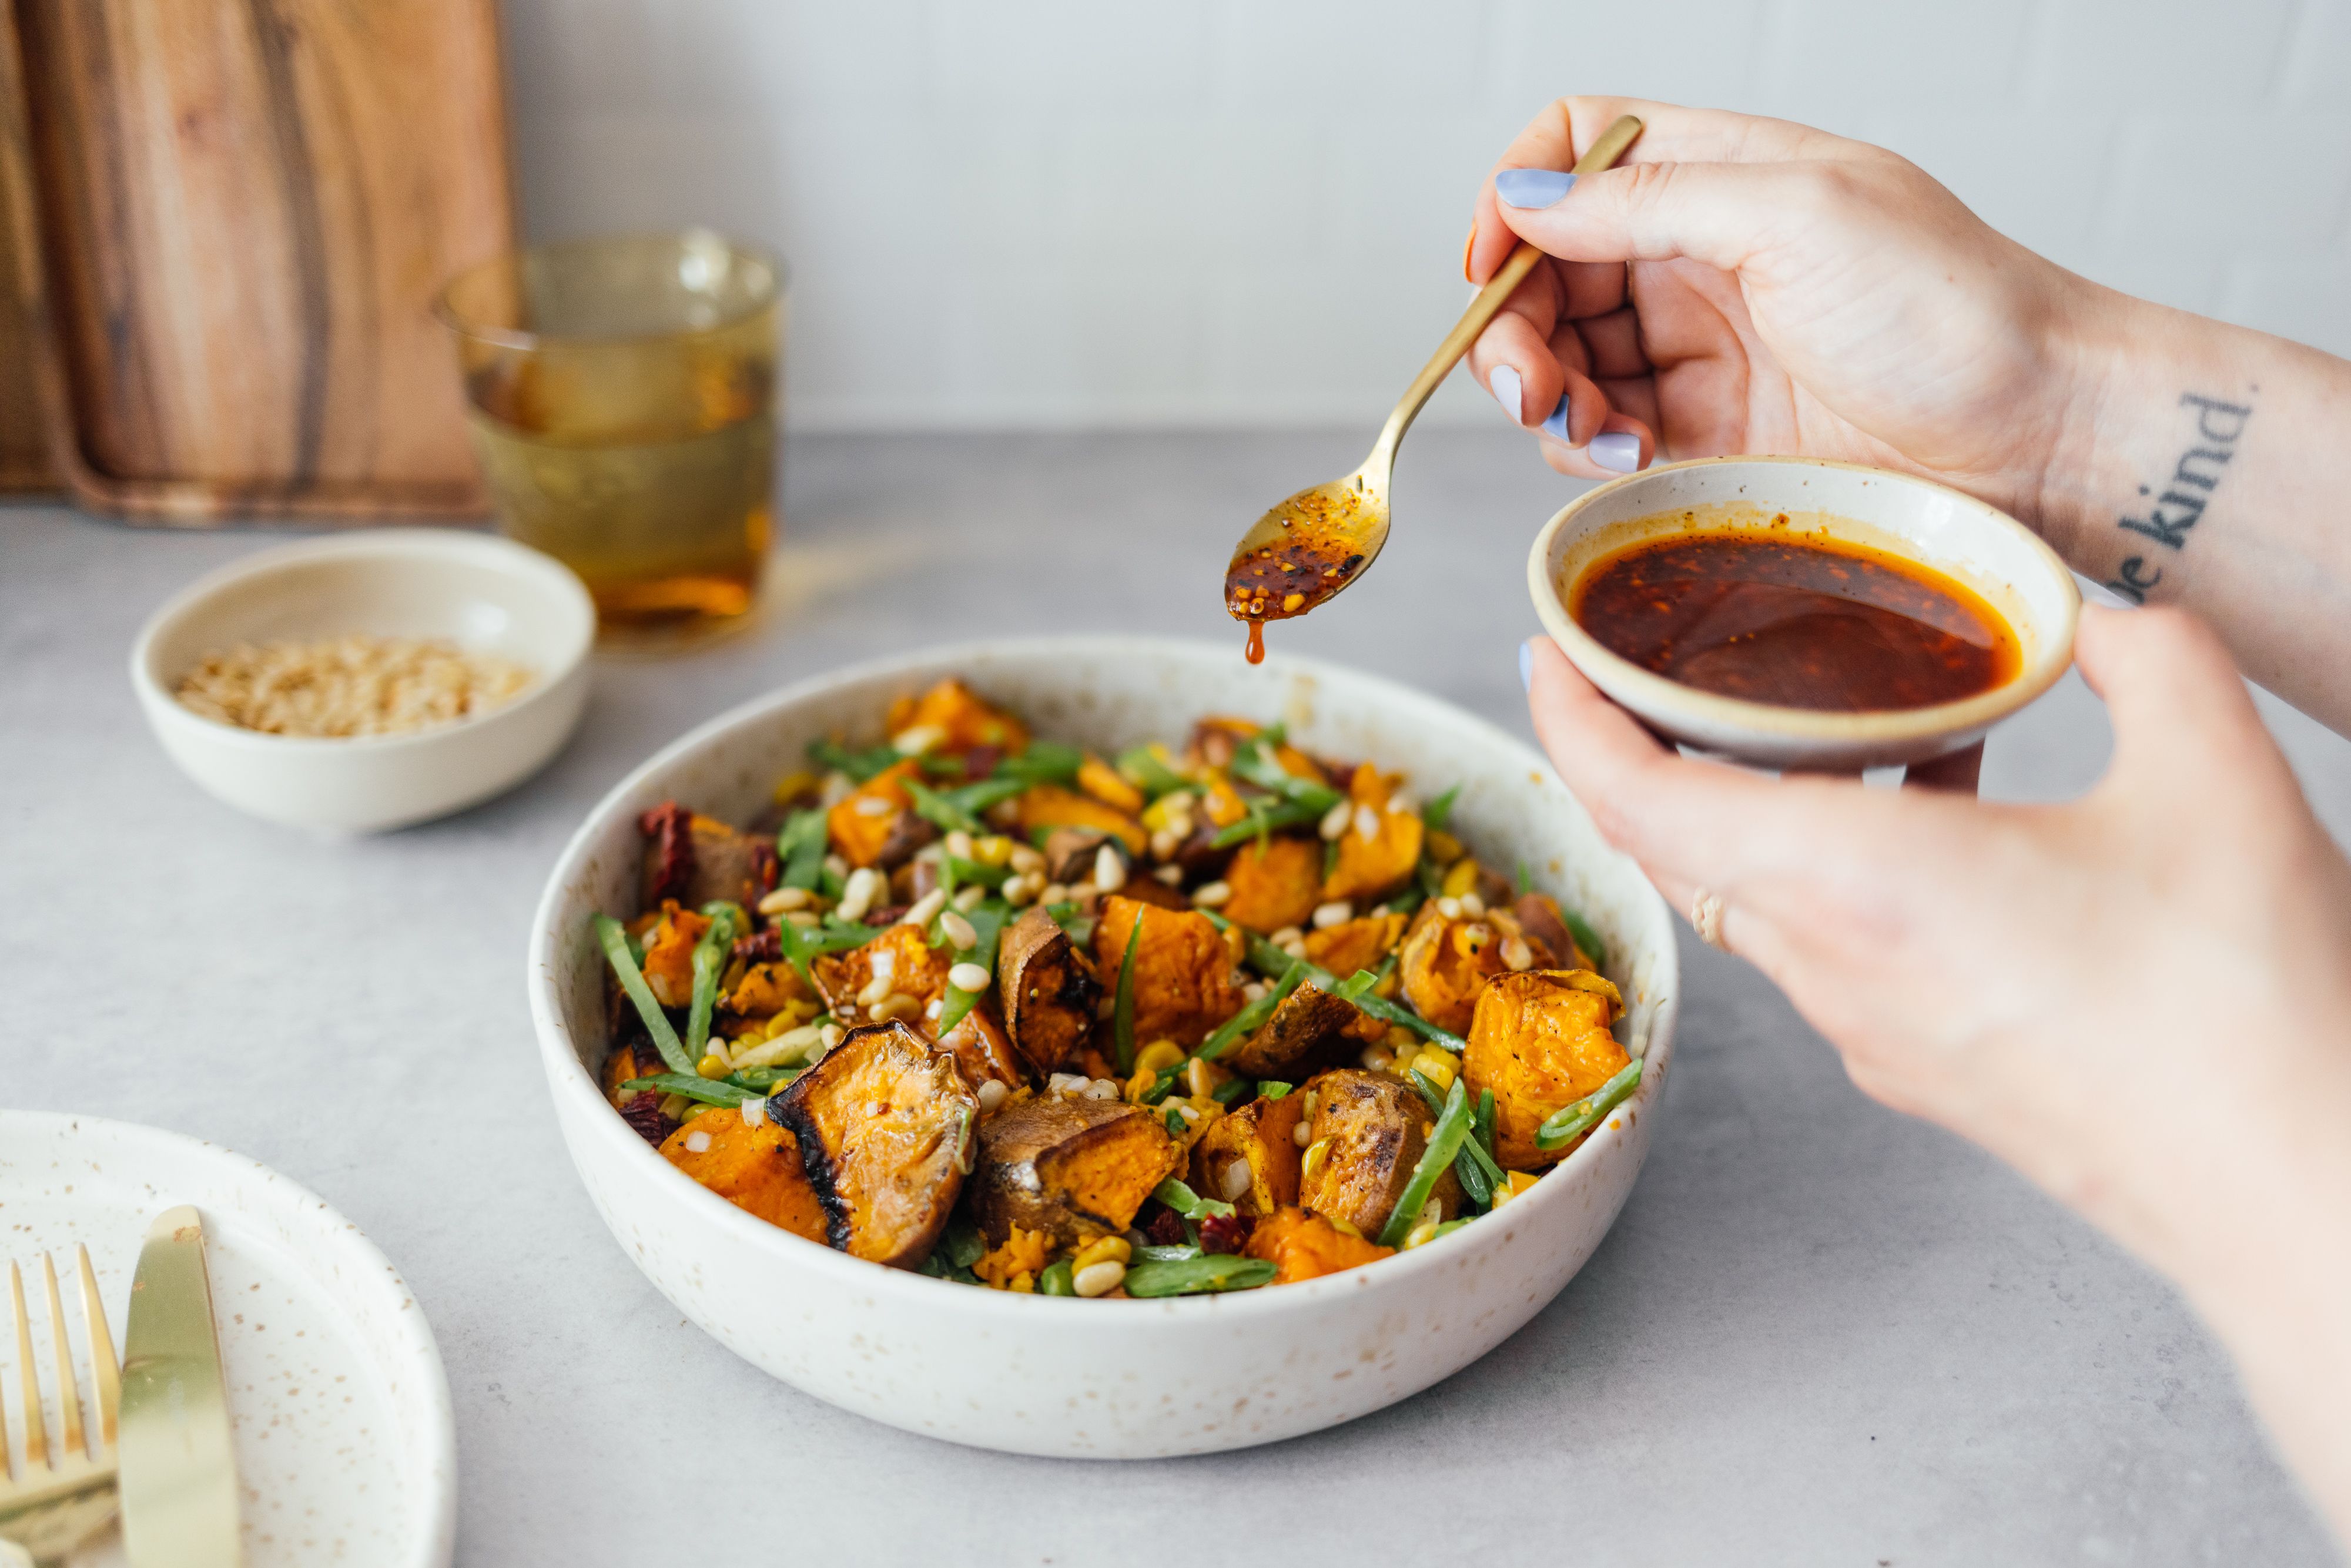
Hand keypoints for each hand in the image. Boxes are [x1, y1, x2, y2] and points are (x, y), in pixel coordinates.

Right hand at [1466, 97, 2099, 517]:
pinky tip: (1626, 453)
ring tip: (1583, 423)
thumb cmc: (1951, 308)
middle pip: (1549, 268)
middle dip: (1513, 322)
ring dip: (1545, 392)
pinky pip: (1604, 433)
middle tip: (1524, 378)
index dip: (1516, 196)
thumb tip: (1525, 198)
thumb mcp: (1794, 214)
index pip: (1577, 149)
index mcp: (1720, 173)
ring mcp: (1703, 348)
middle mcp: (1700, 255)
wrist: (2037, 435)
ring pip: (1564, 357)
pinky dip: (1588, 445)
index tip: (1491, 261)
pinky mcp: (1709, 436)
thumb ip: (1649, 199)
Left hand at [1523, 606, 2350, 1534]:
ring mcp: (1869, 1033)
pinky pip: (1825, 946)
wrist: (2294, 1190)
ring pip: (1752, 898)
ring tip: (1815, 717)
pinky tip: (1934, 812)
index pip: (1640, 799)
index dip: (1571, 720)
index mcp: (1854, 885)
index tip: (1541, 655)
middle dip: (1640, 752)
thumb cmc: (2245, 1004)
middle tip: (1646, 667)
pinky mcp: (1918, 1070)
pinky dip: (1830, 865)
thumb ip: (2148, 658)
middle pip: (1675, 847)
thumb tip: (2100, 615)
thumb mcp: (2215, 774)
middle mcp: (1831, 967)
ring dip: (1749, 805)